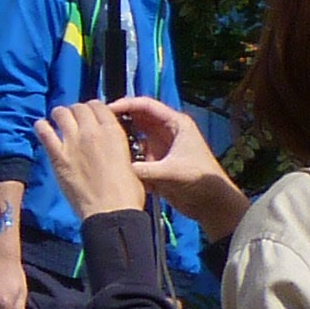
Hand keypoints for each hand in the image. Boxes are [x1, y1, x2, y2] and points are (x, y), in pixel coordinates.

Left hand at [36, 104, 143, 224]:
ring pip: (61, 113)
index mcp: (113, 132)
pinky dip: (41, 127)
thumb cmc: (126, 193)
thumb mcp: (129, 161)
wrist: (111, 212)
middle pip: (79, 107)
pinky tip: (41, 128)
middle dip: (76, 111)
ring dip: (59, 114)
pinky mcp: (58, 156)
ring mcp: (73, 142)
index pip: (98, 106)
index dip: (93, 108)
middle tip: (74, 119)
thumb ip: (115, 146)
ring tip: (58, 121)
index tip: (89, 114)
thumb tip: (108, 144)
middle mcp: (92, 131)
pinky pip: (44, 132)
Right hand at [112, 97, 249, 237]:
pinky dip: (127, 156)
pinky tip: (113, 161)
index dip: (125, 104)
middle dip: (119, 121)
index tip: (106, 110)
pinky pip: (136, 154)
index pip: (146, 105)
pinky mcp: (156, 162)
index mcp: (175, 124)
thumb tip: (118, 169)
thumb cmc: (199, 181)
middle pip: (137, 118)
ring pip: (135, 137)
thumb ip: (144, 170)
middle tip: (97, 126)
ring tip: (100, 144)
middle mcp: (166, 131)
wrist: (212, 204)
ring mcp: (161, 146)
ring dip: (121, 140)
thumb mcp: (170, 173)